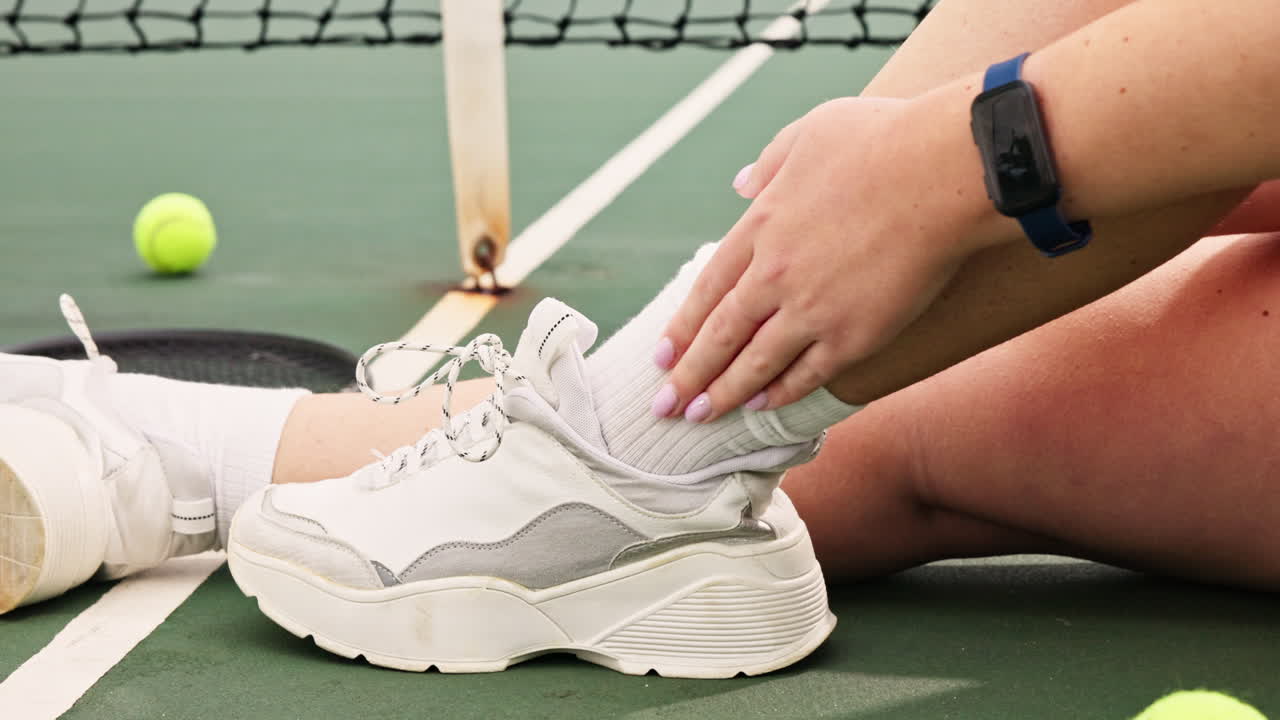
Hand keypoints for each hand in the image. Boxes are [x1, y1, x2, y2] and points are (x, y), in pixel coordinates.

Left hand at [654, 95, 998, 421]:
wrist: (944, 171)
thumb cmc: (884, 139)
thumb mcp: (811, 131)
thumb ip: (769, 162)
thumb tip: (739, 184)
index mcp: (761, 223)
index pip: (709, 287)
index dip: (683, 325)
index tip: (662, 353)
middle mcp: (775, 273)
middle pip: (720, 334)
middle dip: (688, 374)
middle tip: (663, 404)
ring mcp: (812, 309)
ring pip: (755, 363)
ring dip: (723, 393)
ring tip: (698, 417)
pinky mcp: (854, 335)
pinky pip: (807, 374)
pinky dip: (780, 392)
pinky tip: (760, 406)